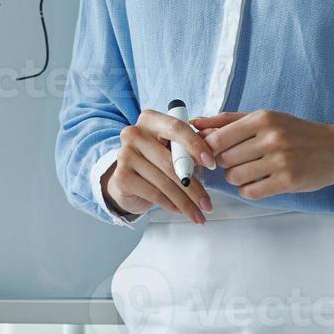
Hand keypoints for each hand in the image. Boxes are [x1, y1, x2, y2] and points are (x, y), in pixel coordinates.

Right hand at [101, 108, 219, 223]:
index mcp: (150, 120)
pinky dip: (171, 205)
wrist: (128, 180)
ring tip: (199, 214)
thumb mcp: (173, 149)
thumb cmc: (156, 161)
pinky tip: (180, 210)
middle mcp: (134, 133)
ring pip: (164, 182)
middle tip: (208, 203)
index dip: (196, 145)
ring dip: (185, 202)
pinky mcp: (121, 176)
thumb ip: (191, 148)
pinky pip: (154, 193)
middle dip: (194, 186)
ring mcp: (125, 154)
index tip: (211, 163)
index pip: (176, 128)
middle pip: (171, 161)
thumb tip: (212, 157)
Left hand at [187, 109, 333, 199]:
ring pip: (234, 176)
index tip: (210, 153)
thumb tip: (195, 124)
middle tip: (236, 162)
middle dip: (223, 164)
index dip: (208, 149)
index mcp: (262, 119)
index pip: (217, 138)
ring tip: (249, 171)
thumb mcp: (265, 118)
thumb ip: (228, 121)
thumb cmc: (296, 132)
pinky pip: (251, 192)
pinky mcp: (288, 181)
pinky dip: (249, 190)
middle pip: (224, 158)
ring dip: (236, 178)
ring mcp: (280, 160)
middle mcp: (271, 137)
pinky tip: (259, 182)